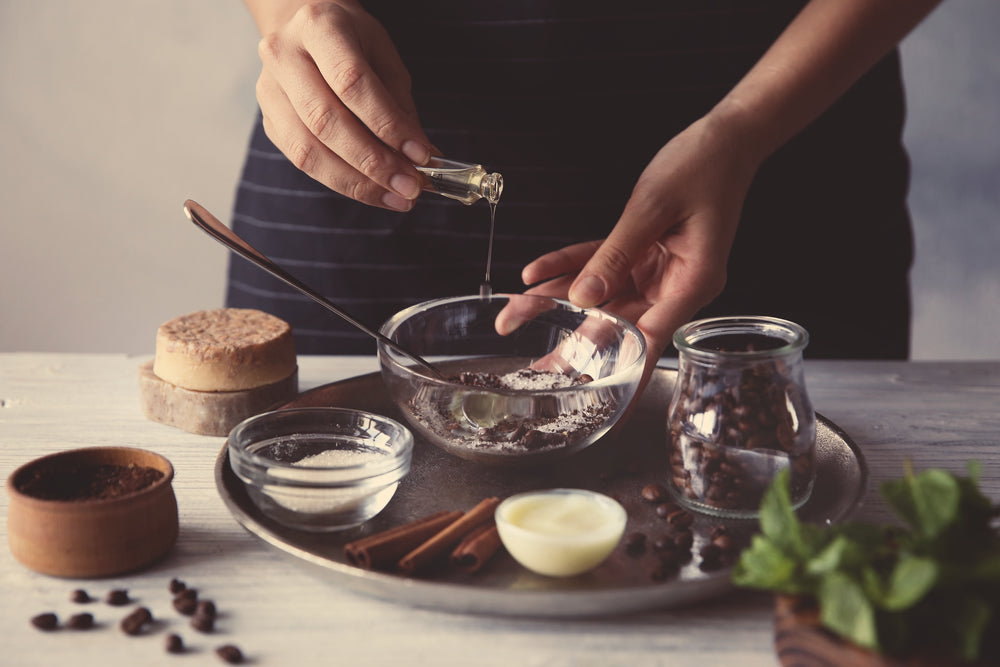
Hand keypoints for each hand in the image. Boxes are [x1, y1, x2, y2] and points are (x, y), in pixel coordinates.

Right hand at [254, 2, 434, 210]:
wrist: (308, 34)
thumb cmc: (353, 44)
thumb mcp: (384, 59)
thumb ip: (399, 106)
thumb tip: (422, 156)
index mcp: (319, 27)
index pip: (352, 83)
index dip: (388, 124)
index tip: (420, 153)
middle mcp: (284, 55)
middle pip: (326, 121)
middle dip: (374, 162)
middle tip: (410, 185)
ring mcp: (269, 90)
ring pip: (308, 150)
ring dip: (357, 182)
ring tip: (395, 196)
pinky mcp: (269, 121)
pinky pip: (303, 162)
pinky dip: (342, 182)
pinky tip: (372, 191)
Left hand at [521, 114, 759, 384]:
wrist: (722, 138)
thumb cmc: (701, 167)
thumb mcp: (652, 208)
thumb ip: (615, 254)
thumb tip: (583, 298)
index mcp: (692, 283)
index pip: (651, 341)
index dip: (622, 374)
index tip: (598, 402)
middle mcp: (675, 285)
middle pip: (617, 325)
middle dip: (571, 342)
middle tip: (535, 367)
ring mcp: (658, 271)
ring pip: (599, 296)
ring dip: (556, 301)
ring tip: (514, 314)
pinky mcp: (644, 253)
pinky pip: (600, 264)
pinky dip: (568, 267)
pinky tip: (534, 274)